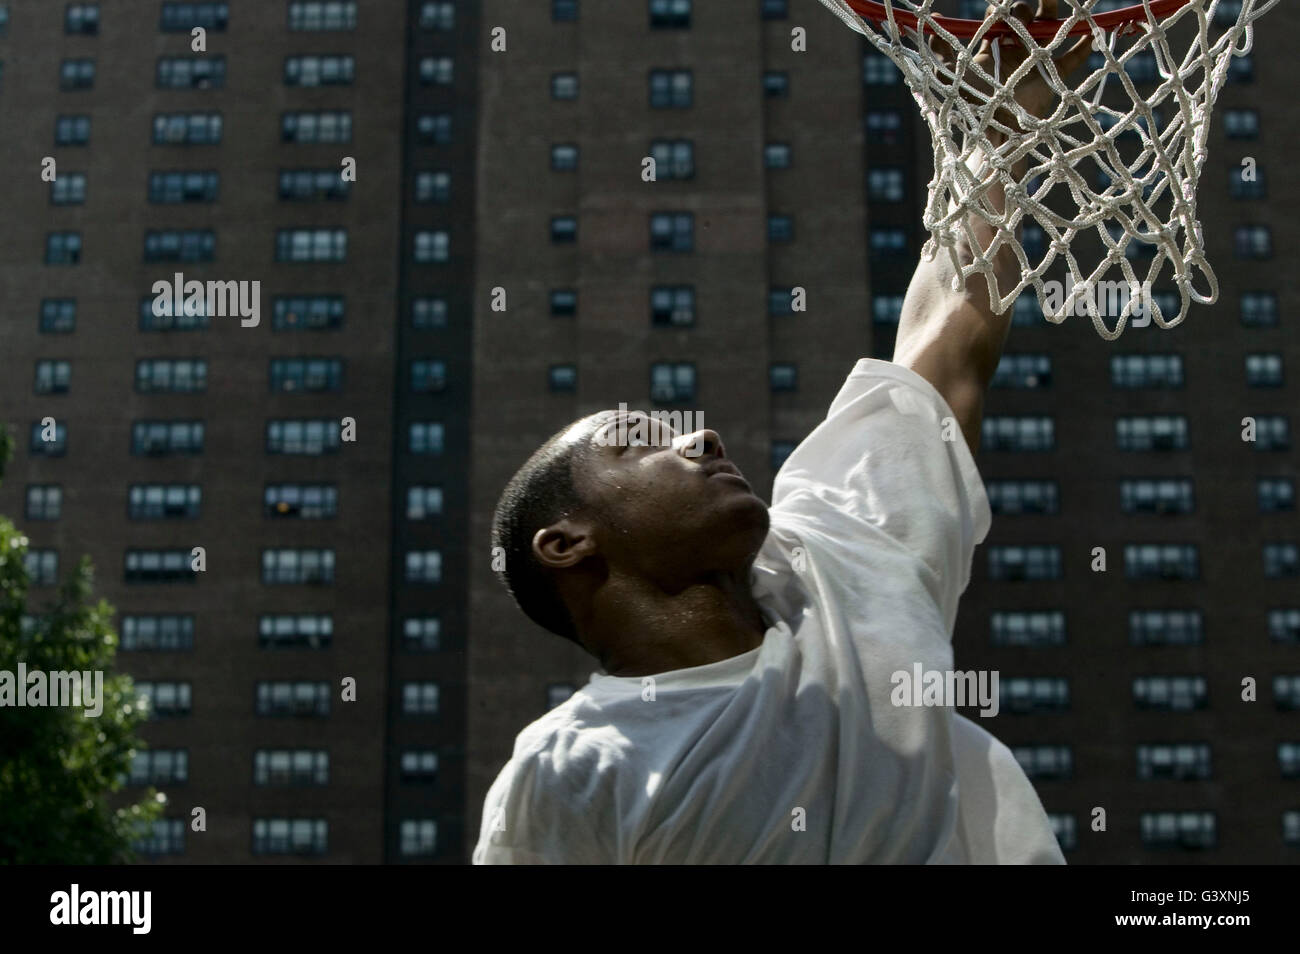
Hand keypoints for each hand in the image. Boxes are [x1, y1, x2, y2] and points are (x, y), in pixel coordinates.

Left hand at [933, 0, 1094, 142]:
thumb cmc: (968, 105)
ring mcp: (1035, 64)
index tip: (998, 7)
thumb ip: (940, 50)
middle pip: (1026, 19)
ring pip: (1049, 30)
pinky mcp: (1052, 78)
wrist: (991, 132)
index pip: (1000, 19)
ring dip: (1053, 12)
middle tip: (1020, 9)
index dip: (1000, 8)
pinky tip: (1095, 29)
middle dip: (1024, 7)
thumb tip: (933, 21)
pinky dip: (1085, 44)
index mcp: (993, 49)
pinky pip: (1072, 58)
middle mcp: (1015, 52)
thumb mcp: (948, 76)